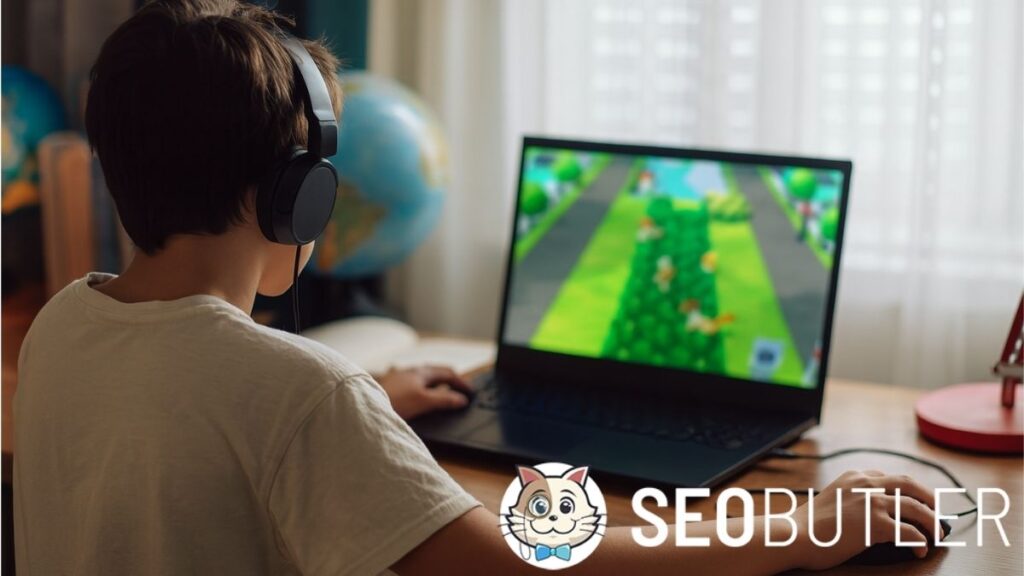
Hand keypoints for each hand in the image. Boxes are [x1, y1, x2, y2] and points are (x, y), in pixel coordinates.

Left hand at [376, 365, 472, 419]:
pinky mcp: (390, 387)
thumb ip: (444, 399)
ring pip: (422, 377)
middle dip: (450, 378)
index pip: (448, 373)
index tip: (471, 392)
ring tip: (442, 390)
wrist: (365, 407)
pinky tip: (417, 393)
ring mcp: (399, 378)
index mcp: (421, 372)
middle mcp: (410, 371)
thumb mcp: (424, 401)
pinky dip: (422, 387)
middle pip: (435, 372)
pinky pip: (412, 383)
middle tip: (460, 387)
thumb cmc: (394, 402)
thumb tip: (462, 399)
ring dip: (435, 382)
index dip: (462, 382)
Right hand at [793, 470, 937, 569]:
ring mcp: (871, 503)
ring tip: (937, 534)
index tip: (914, 499)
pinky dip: (920, 541)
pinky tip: (920, 549)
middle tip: (938, 512)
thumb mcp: (830, 500)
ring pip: (915, 507)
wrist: (795, 535)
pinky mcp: (875, 524)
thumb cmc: (807, 526)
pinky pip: (909, 532)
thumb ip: (851, 500)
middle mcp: (865, 484)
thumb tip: (871, 516)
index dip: (906, 490)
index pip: (888, 477)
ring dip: (932, 521)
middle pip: (909, 485)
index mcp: (853, 477)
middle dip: (929, 497)